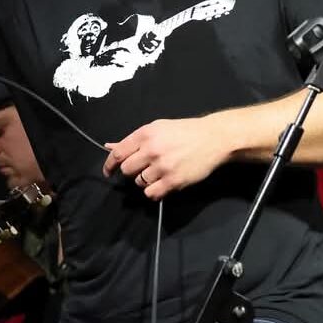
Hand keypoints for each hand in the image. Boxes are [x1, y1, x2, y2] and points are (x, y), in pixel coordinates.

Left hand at [103, 117, 230, 200]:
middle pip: (127, 170)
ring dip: (145, 181)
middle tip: (144, 168)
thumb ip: (134, 140)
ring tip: (158, 173)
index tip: (108, 172)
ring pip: (139, 182)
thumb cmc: (185, 132)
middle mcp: (152, 150)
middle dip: (132, 171)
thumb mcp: (158, 128)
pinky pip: (152, 194)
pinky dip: (153, 192)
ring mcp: (163, 166)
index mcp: (146, 134)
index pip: (118, 153)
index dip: (109, 165)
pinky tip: (161, 184)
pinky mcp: (173, 181)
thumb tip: (110, 147)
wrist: (213, 139)